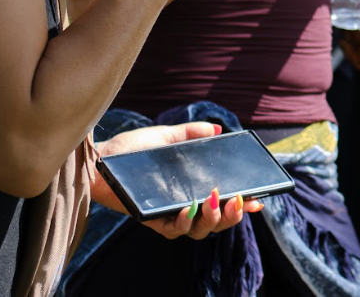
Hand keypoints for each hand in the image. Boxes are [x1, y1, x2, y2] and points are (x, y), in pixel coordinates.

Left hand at [94, 122, 262, 239]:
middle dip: (232, 215)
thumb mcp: (167, 137)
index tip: (258, 201)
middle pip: (216, 222)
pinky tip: (190, 209)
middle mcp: (184, 206)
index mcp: (193, 189)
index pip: (224, 202)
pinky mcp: (152, 221)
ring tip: (216, 202)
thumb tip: (217, 129)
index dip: (243, 205)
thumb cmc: (131, 151)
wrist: (101, 161)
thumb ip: (191, 133)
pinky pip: (173, 231)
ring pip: (199, 231)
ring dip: (213, 219)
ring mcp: (169, 216)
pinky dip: (185, 222)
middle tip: (239, 201)